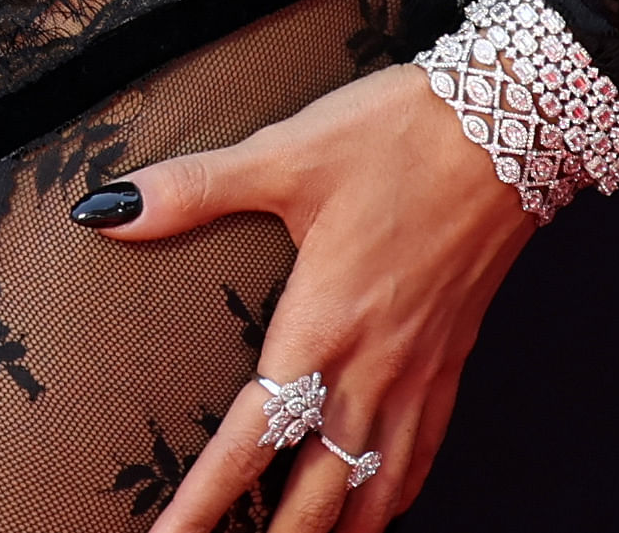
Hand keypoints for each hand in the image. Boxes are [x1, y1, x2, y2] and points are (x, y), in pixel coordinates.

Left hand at [101, 61, 534, 527]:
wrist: (511, 126)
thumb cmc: (397, 137)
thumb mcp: (286, 153)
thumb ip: (194, 188)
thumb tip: (107, 208)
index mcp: (321, 325)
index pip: (251, 440)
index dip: (206, 504)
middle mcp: (371, 366)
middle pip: (318, 494)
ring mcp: (418, 371)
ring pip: (377, 490)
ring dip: (336, 532)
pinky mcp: (451, 360)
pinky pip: (422, 456)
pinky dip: (395, 498)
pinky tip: (379, 510)